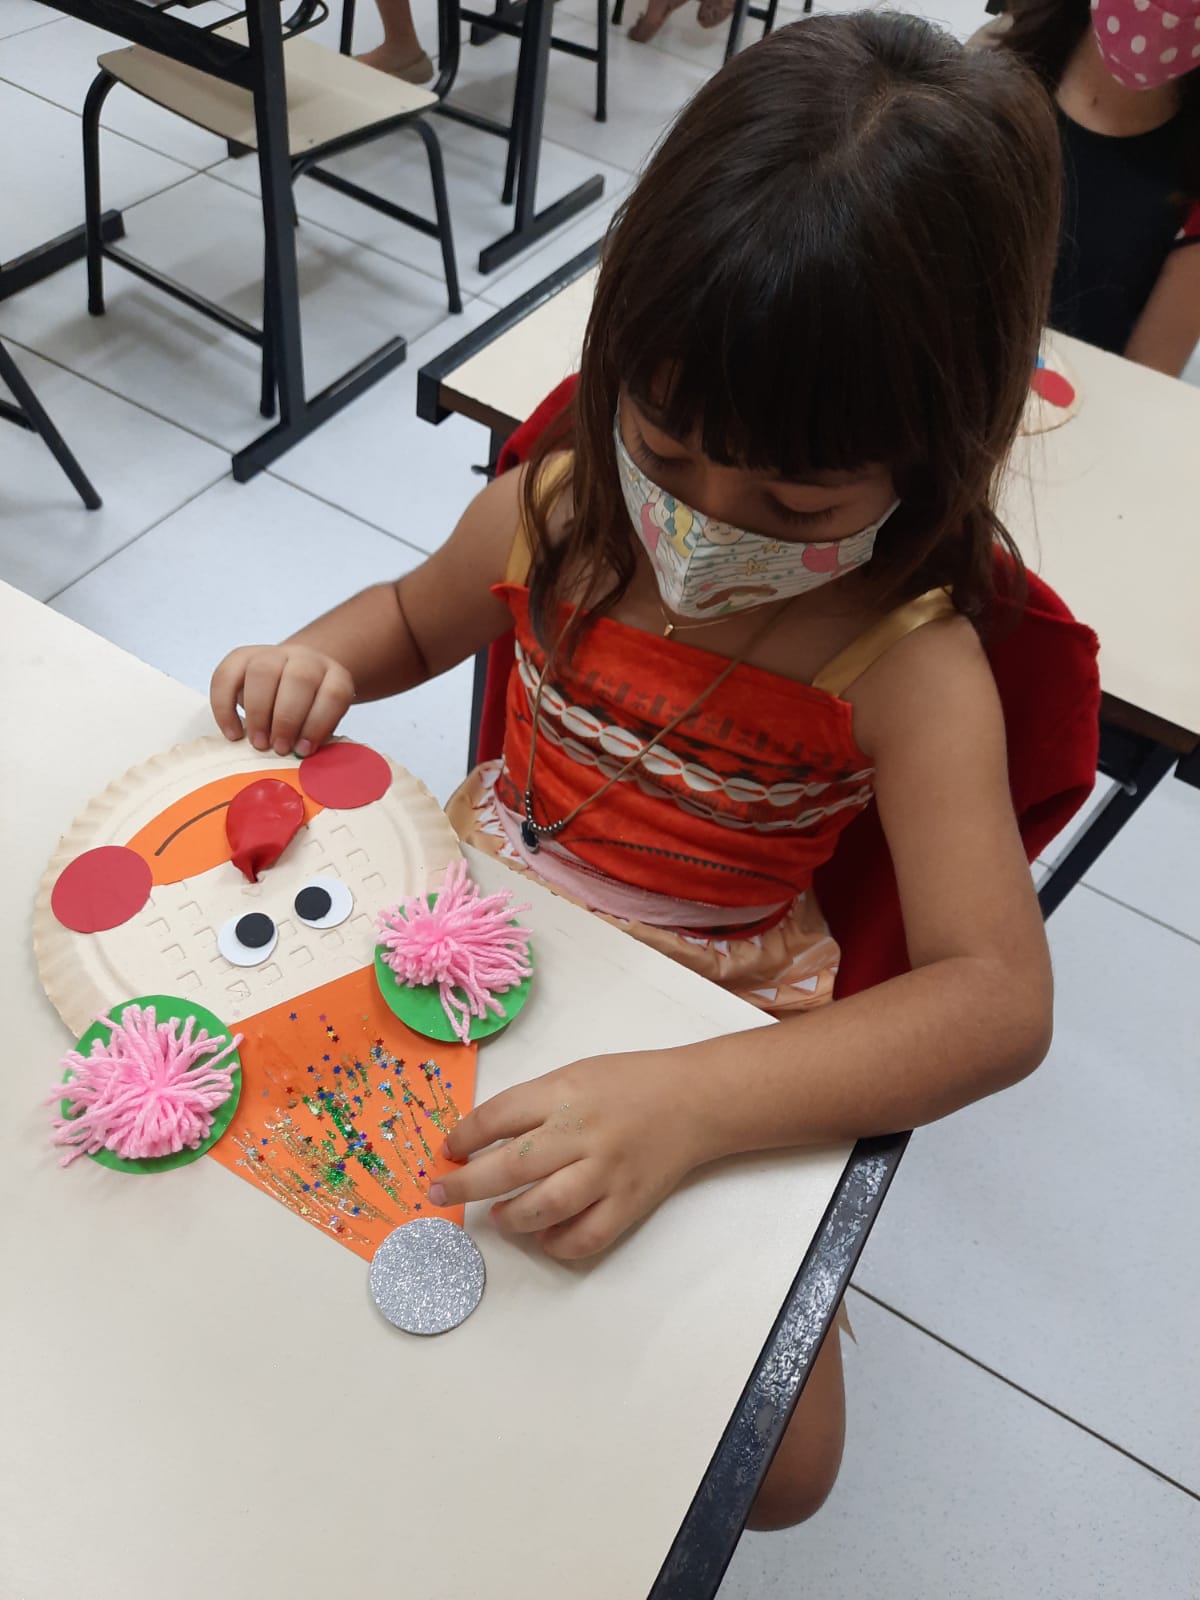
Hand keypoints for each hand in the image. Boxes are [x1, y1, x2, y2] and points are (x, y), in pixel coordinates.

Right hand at [210, 644, 355, 756]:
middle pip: (299, 679)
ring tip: (259, 743)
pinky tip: (232, 733)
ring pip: (262, 671)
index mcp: (334, 676)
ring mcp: (273, 653)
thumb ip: (314, 736)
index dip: (319, 724)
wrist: (290, 678)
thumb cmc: (307, 711)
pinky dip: (225, 708)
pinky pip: (226, 676)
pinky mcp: (241, 656)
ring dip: (258, 713)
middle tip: (279, 749)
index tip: (304, 750)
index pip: (333, 694)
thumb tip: (299, 757)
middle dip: (287, 719)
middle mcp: (305, 659)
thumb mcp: (320, 722)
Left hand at [430, 1051, 708, 1260]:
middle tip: (441, 1194)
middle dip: (465, 1186)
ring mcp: (606, 1173)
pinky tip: (542, 1236)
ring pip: (544, 1208)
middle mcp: (581, 1134)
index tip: (448, 1152)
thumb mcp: (574, 1075)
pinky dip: (556, 1244)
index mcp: (564, 1093)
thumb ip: (532, 1106)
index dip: (463, 1138)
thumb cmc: (628, 1082)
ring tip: (498, 1216)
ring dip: (510, 1218)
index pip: (497, 1117)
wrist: (694, 1100)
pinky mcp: (629, 1203)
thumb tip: (480, 1141)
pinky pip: (585, 1237)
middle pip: (509, 1168)